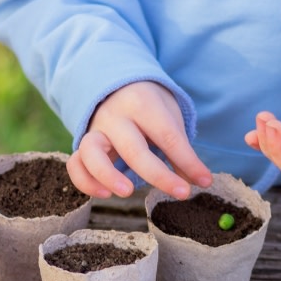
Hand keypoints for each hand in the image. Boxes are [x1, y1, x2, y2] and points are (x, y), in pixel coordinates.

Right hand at [67, 81, 211, 198]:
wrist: (116, 86)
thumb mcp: (169, 118)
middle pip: (134, 148)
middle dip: (159, 175)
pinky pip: (75, 165)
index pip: (167, 135)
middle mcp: (115, 116)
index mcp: (143, 104)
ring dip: (108, 175)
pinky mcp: (82, 146)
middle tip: (183, 193)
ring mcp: (95, 131)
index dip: (188, 161)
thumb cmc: (149, 107)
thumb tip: (197, 181)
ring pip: (91, 153)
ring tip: (127, 192)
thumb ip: (180, 150)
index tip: (204, 181)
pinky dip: (85, 182)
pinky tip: (105, 194)